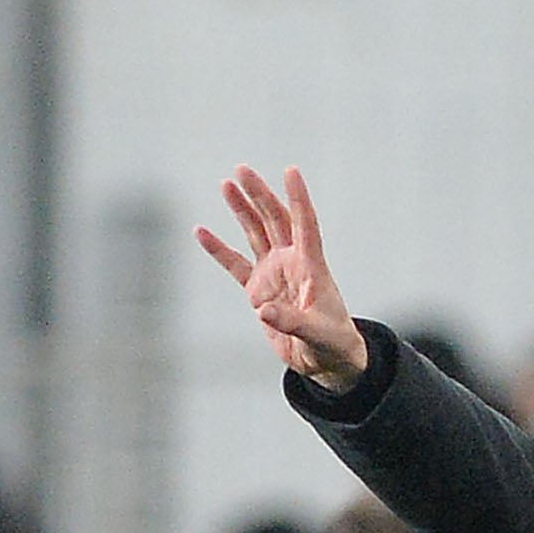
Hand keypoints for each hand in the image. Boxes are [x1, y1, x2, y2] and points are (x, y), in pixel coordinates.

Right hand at [196, 165, 366, 390]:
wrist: (325, 361)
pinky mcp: (259, 292)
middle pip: (274, 220)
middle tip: (242, 170)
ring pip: (256, 233)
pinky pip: (235, 265)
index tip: (291, 171)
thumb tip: (263, 310)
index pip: (305, 225)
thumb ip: (292, 321)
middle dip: (259, 194)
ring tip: (227, 184)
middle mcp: (292, 263)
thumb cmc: (332, 345)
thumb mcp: (317, 335)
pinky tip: (201, 231)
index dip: (298, 198)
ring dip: (242, 209)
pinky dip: (219, 250)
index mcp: (312, 267)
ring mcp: (274, 274)